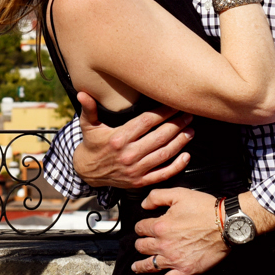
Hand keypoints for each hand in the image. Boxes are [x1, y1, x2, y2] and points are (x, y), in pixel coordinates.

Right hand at [73, 91, 194, 189]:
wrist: (87, 172)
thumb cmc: (92, 144)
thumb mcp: (88, 125)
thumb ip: (89, 109)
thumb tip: (83, 93)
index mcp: (118, 138)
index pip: (146, 122)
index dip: (163, 112)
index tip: (174, 104)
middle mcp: (128, 154)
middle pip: (159, 137)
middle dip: (176, 124)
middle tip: (189, 114)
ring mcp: (136, 170)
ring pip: (164, 154)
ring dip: (180, 142)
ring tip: (191, 130)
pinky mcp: (140, 181)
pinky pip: (163, 174)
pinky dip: (177, 166)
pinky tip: (187, 156)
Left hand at [131, 188, 227, 274]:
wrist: (226, 224)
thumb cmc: (204, 209)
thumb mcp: (178, 194)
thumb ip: (156, 196)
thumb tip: (144, 204)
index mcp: (160, 226)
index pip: (141, 228)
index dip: (141, 226)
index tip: (143, 227)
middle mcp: (164, 245)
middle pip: (142, 247)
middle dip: (140, 244)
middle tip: (141, 244)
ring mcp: (174, 259)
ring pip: (149, 265)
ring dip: (140, 266)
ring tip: (136, 267)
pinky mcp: (186, 270)